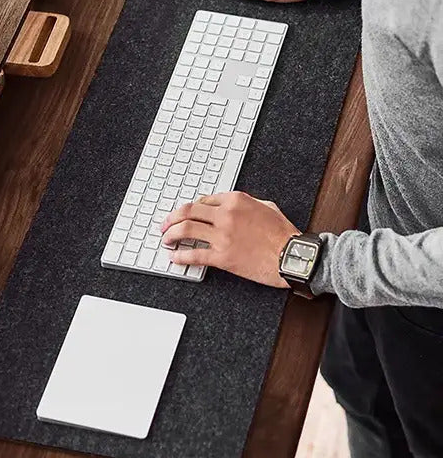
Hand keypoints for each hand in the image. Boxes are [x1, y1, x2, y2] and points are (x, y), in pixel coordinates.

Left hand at [160, 192, 298, 287]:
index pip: (202, 201)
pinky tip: (174, 258)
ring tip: (165, 239)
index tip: (185, 216)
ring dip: (170, 234)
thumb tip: (230, 205)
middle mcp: (226, 215)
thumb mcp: (267, 206)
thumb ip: (246, 202)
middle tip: (164, 225)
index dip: (190, 209)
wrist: (293, 256)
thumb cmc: (284, 234)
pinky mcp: (223, 257)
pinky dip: (180, 256)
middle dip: (171, 218)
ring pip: (185, 230)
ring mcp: (223, 236)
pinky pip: (194, 255)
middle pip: (187, 211)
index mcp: (235, 200)